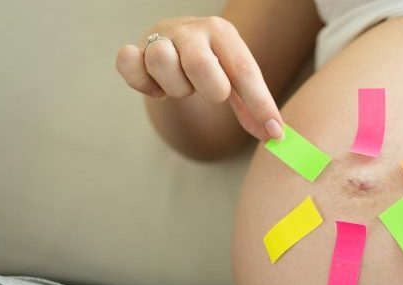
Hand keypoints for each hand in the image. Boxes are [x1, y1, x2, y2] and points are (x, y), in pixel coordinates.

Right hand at [115, 16, 283, 140]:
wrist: (174, 40)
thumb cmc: (212, 63)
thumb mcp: (236, 78)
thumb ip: (253, 106)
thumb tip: (274, 136)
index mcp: (223, 34)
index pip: (244, 71)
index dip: (260, 105)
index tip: (274, 133)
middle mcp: (191, 30)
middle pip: (199, 64)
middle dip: (210, 90)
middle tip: (211, 91)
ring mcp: (160, 38)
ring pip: (162, 63)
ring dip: (175, 88)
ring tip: (182, 85)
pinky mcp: (135, 50)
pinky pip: (129, 63)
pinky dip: (142, 82)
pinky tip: (155, 85)